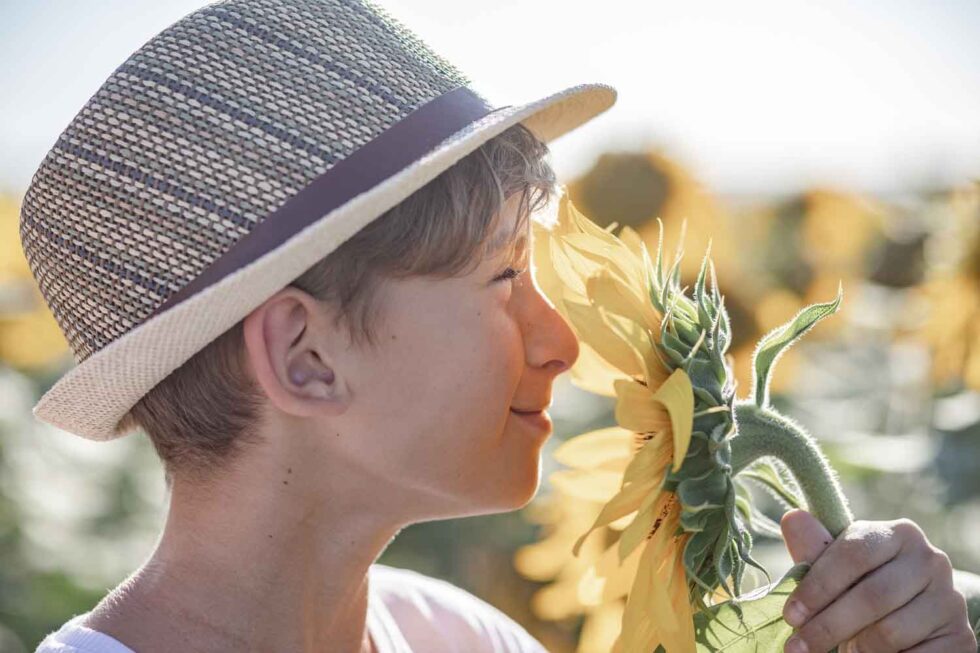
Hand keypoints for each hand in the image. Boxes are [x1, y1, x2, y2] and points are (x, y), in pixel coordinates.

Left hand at [778, 509, 976, 652]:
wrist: (912, 626)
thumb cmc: (863, 589)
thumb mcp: (837, 570)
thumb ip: (815, 550)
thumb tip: (792, 518)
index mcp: (898, 534)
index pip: (853, 554)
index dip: (818, 587)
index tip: (791, 615)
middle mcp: (931, 560)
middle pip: (871, 596)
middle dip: (828, 625)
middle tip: (799, 646)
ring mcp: (950, 599)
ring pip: (891, 631)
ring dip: (857, 647)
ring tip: (841, 651)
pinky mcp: (960, 637)